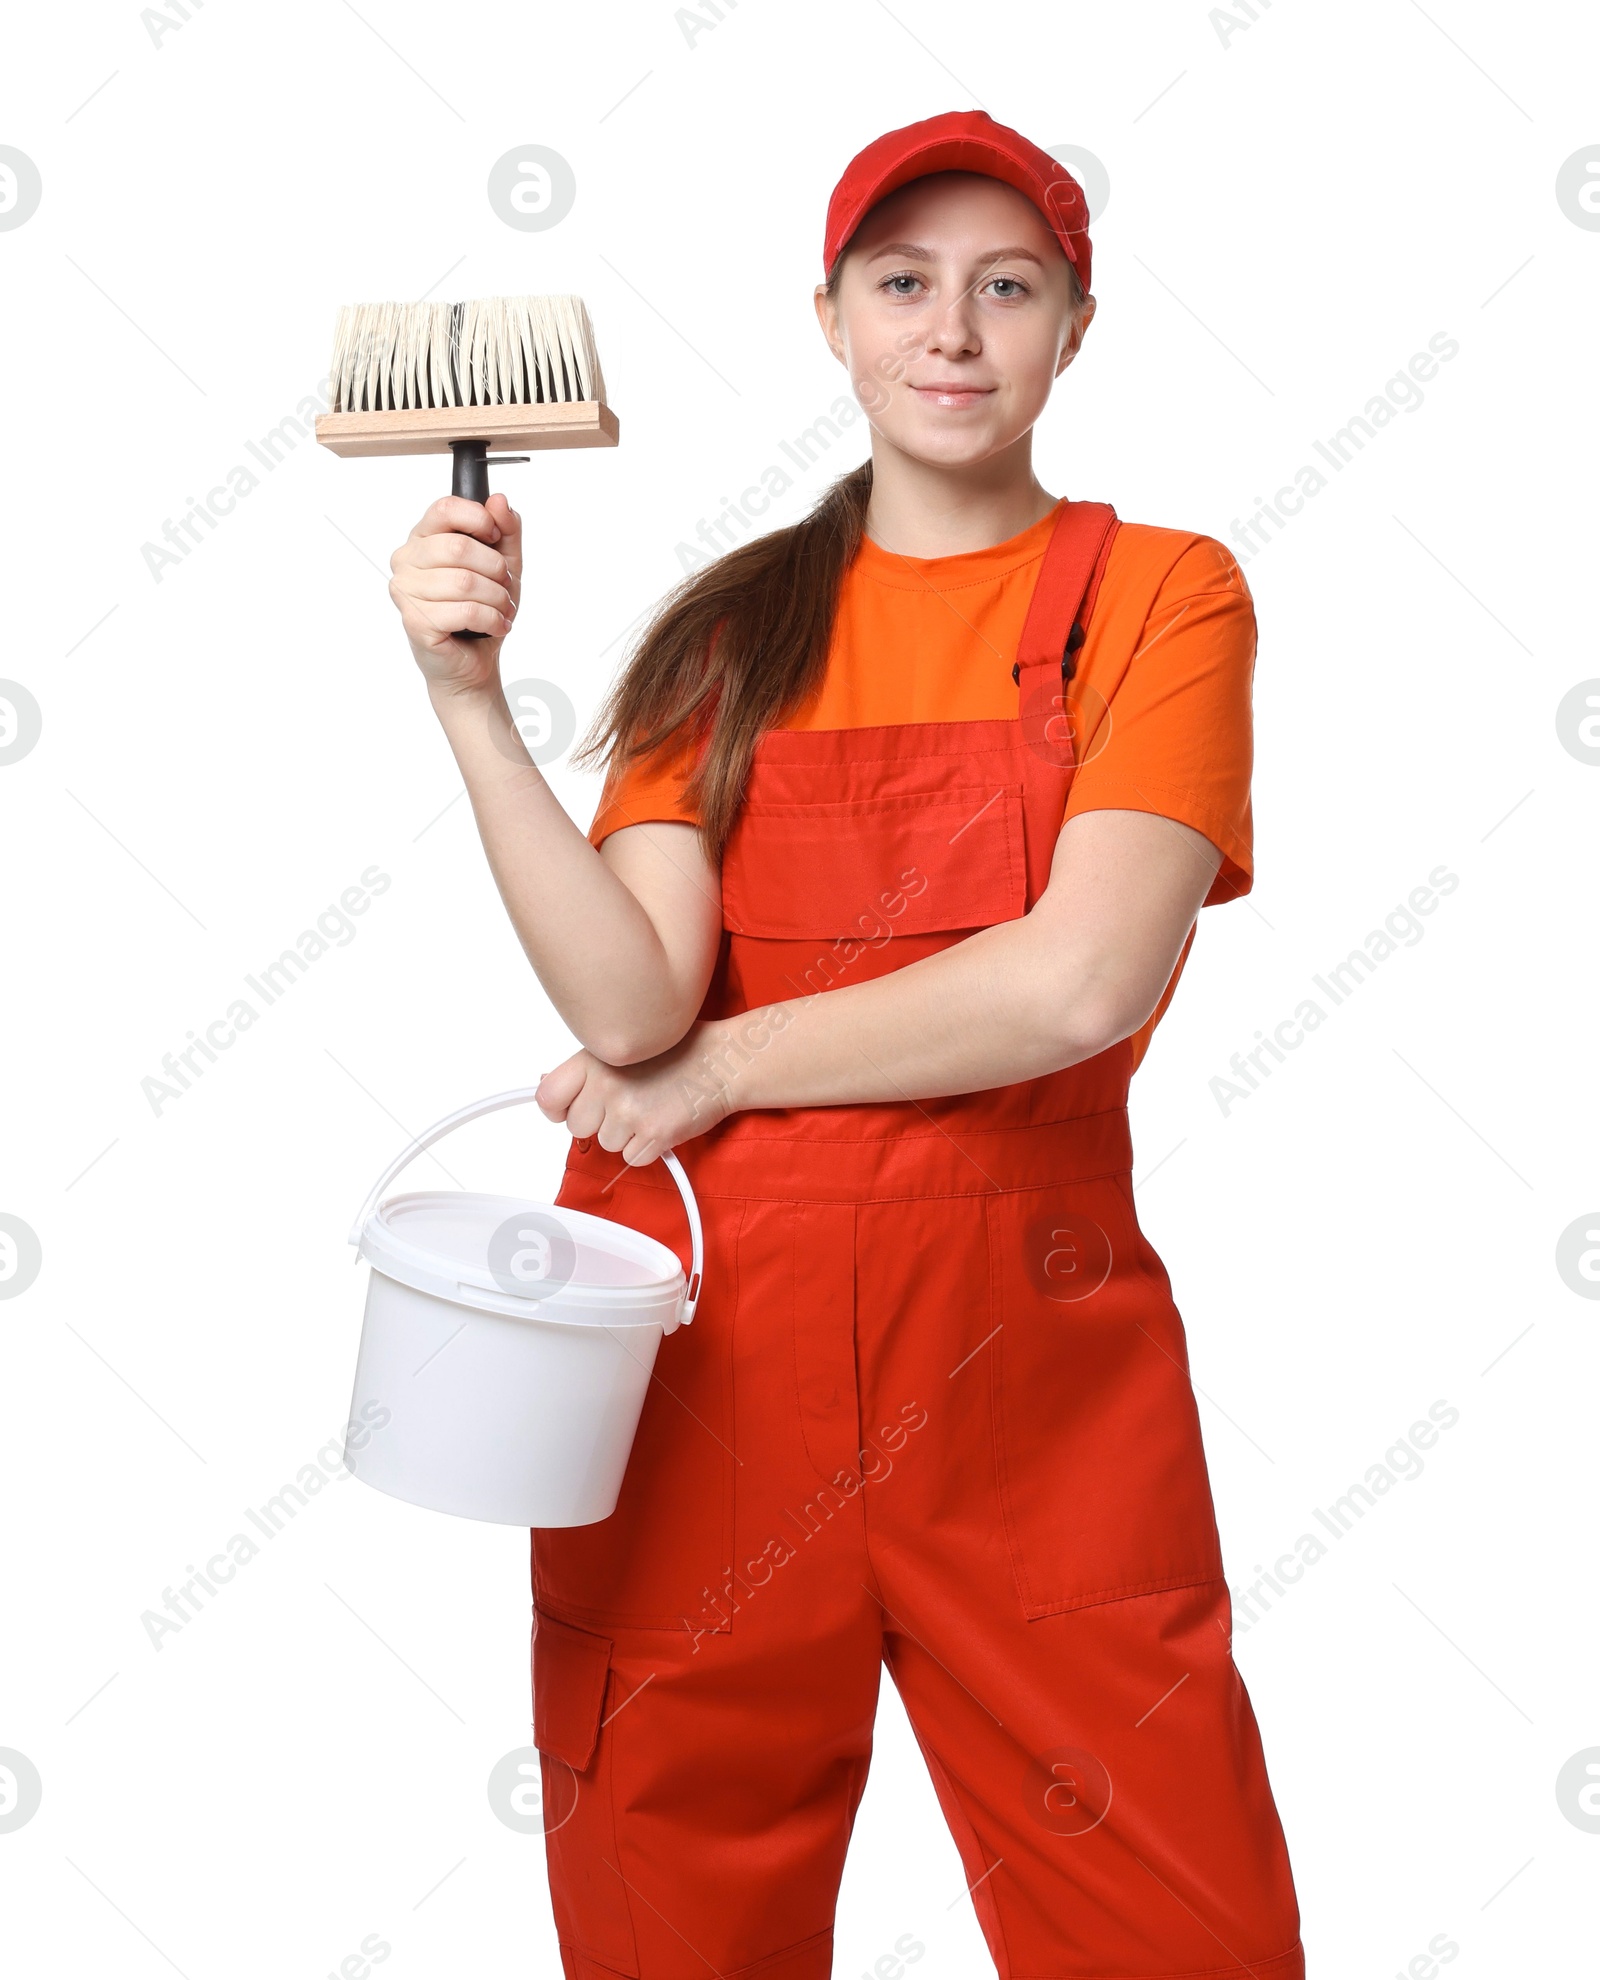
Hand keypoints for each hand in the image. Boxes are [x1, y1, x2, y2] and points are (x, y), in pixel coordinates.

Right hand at [388, 492, 522, 693]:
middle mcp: (406, 560)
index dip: (478, 519)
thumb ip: (505, 530)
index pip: (444, 508)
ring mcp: (405, 591)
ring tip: (502, 610)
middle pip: (458, 546)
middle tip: (505, 587)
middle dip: (495, 569)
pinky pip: (464, 610)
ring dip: (497, 598)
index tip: (495, 537)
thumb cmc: (480, 609)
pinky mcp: (415, 621)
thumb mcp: (503, 564)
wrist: (472, 662)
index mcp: (422, 538)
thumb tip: (498, 500)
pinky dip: (491, 619)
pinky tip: (496, 626)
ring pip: (464, 581)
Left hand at [535, 1023, 738, 1166]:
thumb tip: (547, 1086)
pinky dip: (646, 1148)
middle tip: (627, 1102)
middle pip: (577, 1127)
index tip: (569, 1108)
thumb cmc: (679, 1052)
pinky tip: (661, 1122)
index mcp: (594, 1059)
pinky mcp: (652, 1135)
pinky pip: (632, 1159)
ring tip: (650, 1108)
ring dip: (626, 1135)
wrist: (723, 1062)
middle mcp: (607, 1085)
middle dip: (599, 1122)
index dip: (558, 1108)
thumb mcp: (625, 1046)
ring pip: (606, 1145)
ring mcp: (629, 1112)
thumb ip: (586, 1069)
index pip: (549, 1098)